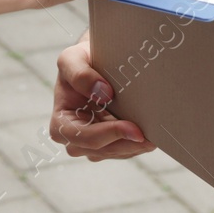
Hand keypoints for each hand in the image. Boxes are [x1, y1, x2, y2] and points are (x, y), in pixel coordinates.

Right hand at [50, 33, 155, 159]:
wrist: (96, 62)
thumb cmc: (81, 61)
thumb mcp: (72, 59)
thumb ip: (80, 74)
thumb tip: (102, 93)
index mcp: (60, 122)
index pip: (81, 136)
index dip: (107, 134)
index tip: (132, 127)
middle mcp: (73, 138)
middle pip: (100, 150)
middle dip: (125, 144)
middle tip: (148, 137)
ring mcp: (91, 144)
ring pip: (114, 153)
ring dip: (134, 146)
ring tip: (152, 136)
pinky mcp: (108, 144)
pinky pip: (124, 150)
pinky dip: (137, 144)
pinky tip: (149, 135)